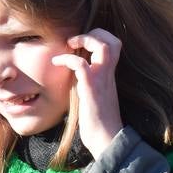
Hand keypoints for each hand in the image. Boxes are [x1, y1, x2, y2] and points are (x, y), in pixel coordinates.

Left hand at [52, 30, 123, 156]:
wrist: (105, 139)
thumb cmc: (98, 121)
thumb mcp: (94, 94)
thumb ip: (88, 81)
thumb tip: (74, 74)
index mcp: (109, 74)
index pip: (115, 45)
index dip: (100, 36)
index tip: (82, 42)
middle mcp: (108, 74)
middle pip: (113, 41)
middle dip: (95, 33)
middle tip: (77, 40)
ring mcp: (101, 80)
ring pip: (103, 47)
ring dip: (85, 39)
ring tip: (70, 44)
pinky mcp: (91, 88)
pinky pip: (81, 64)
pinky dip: (67, 58)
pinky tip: (57, 62)